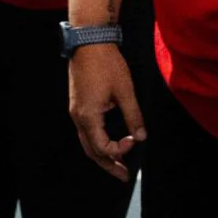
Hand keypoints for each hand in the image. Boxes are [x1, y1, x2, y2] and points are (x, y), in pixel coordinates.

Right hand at [67, 42, 144, 181]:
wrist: (89, 40)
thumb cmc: (107, 64)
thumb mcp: (125, 91)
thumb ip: (133, 116)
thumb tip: (141, 137)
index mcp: (89, 116)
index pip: (103, 147)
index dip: (120, 150)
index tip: (135, 140)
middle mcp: (78, 117)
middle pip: (91, 151)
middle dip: (108, 165)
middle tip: (124, 176)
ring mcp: (76, 111)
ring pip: (86, 142)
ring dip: (102, 154)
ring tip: (117, 164)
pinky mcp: (78, 104)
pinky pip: (85, 131)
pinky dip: (97, 142)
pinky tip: (108, 142)